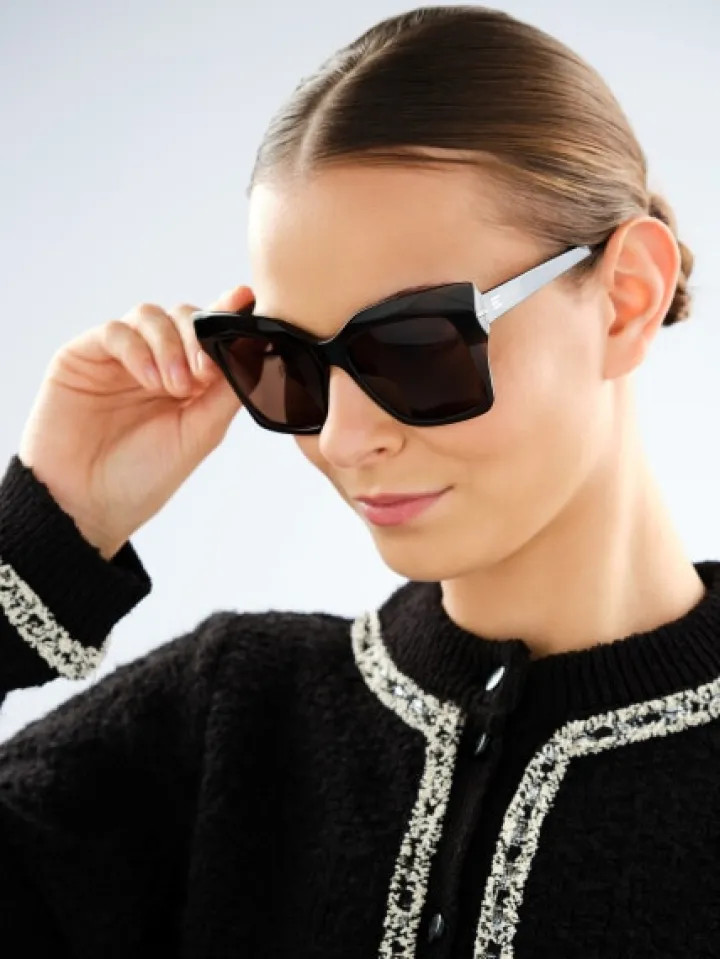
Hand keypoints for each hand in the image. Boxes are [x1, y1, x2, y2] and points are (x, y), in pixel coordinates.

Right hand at [18, 286, 253, 558]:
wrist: (86, 505)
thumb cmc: (142, 478)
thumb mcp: (200, 434)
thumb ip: (227, 391)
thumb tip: (255, 349)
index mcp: (188, 380)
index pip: (210, 334)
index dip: (227, 314)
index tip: (244, 302)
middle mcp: (155, 362)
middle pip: (184, 317)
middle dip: (199, 337)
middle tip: (203, 375)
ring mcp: (120, 358)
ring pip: (151, 316)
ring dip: (170, 344)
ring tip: (174, 386)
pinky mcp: (84, 356)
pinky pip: (116, 331)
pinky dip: (138, 350)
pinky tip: (149, 381)